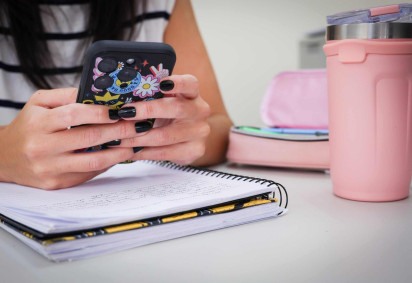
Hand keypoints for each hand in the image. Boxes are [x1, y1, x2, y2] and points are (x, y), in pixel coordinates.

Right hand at [0, 88, 139, 189]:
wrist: (5, 157)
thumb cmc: (28, 126)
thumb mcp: (39, 103)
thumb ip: (66, 96)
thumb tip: (97, 95)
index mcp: (39, 124)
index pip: (73, 116)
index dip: (99, 113)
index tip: (119, 110)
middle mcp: (43, 148)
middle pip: (87, 139)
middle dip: (118, 131)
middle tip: (138, 125)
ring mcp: (50, 169)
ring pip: (92, 162)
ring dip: (119, 152)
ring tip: (135, 143)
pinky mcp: (57, 183)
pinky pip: (88, 174)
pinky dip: (107, 164)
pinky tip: (120, 155)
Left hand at [114, 75, 210, 164]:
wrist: (189, 137)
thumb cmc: (169, 114)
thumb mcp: (164, 100)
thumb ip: (150, 95)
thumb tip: (119, 92)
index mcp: (192, 93)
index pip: (190, 83)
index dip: (177, 83)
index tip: (162, 83)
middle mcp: (199, 110)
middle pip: (176, 108)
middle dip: (147, 110)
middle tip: (124, 113)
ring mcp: (200, 132)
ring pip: (167, 135)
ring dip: (139, 137)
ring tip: (118, 138)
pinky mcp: (195, 150)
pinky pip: (165, 153)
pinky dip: (144, 153)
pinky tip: (129, 151)